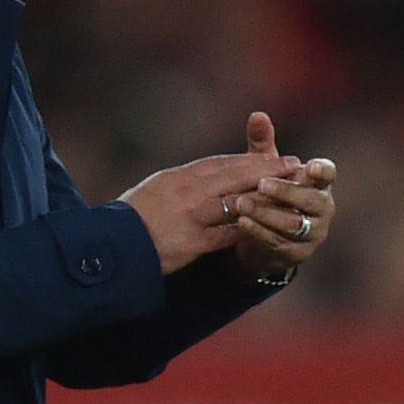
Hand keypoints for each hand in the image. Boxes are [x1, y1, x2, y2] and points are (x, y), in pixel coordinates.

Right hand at [123, 114, 329, 273]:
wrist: (109, 247)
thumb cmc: (127, 221)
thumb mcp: (152, 191)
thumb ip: (177, 183)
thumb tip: (198, 176)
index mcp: (176, 177)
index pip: (219, 163)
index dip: (248, 159)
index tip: (271, 156)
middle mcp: (185, 192)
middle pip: (234, 175)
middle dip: (266, 170)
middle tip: (293, 165)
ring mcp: (189, 216)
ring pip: (235, 201)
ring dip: (265, 197)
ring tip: (289, 194)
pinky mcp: (191, 243)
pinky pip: (226, 234)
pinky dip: (247, 229)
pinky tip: (267, 226)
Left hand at [220, 111, 335, 277]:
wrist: (265, 236)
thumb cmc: (270, 193)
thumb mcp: (266, 168)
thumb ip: (263, 143)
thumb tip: (257, 115)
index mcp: (319, 184)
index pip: (327, 175)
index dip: (321, 171)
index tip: (309, 166)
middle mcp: (322, 209)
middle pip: (310, 201)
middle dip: (286, 192)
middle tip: (262, 184)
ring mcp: (313, 233)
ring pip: (292, 223)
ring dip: (266, 213)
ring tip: (241, 203)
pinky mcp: (297, 253)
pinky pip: (278, 242)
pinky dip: (259, 231)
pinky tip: (240, 221)